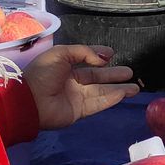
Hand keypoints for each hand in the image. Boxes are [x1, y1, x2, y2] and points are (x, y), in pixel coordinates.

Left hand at [22, 44, 138, 129]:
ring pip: (101, 92)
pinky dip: (110, 99)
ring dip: (118, 89)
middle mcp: (72, 82)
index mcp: (65, 67)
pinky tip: (122, 94)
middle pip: (97, 78)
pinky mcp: (79, 112)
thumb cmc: (43, 73)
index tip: (112, 54)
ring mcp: (76, 98)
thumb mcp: (61, 53)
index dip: (99, 57)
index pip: (86, 61)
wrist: (29, 100)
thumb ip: (83, 52)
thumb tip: (104, 58)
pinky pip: (97, 103)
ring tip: (135, 87)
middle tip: (130, 72)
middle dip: (114, 75)